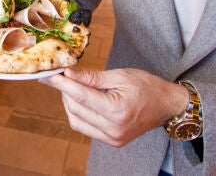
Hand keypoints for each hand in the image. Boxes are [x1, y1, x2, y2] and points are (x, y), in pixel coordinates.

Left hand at [41, 67, 188, 146]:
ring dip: (70, 103)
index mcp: (118, 110)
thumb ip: (92, 77)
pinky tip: (82, 101)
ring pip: (76, 121)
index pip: (81, 97)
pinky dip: (79, 114)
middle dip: (65, 91)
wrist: (167, 106)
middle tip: (62, 76)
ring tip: (74, 87)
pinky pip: (85, 128)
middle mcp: (114, 129)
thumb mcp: (120, 76)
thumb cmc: (147, 86)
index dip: (62, 84)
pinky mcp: (112, 141)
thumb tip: (68, 74)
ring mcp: (113, 138)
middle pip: (76, 109)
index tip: (48, 75)